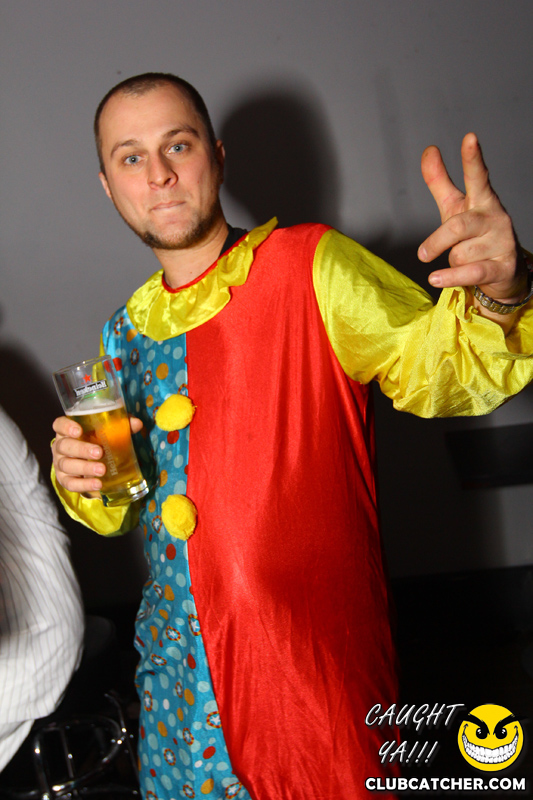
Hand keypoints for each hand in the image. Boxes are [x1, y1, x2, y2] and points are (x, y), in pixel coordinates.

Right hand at [52, 414, 142, 495]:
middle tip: (99, 452)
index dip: (66, 426)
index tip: (78, 430)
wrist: (91, 467)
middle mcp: (61, 446)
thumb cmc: (98, 442)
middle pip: (64, 446)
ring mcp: (60, 464)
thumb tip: (137, 423)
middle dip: (81, 449)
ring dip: (85, 467)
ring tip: (102, 470)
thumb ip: (121, 426)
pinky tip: (97, 484)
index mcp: (68, 431)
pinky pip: (70, 483)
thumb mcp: (108, 433)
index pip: (59, 424)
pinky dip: (84, 485)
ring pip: (67, 465)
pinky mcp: (65, 480)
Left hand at [418, 133, 527, 303]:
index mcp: (482, 200)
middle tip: (422, 254)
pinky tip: (436, 278)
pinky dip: (451, 276)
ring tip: (463, 262)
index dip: (472, 159)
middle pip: (458, 226)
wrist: (504, 272)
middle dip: (437, 241)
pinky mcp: (503, 267)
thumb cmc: (475, 235)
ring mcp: (502, 242)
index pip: (478, 176)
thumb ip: (440, 182)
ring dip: (452, 262)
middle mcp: (495, 217)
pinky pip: (471, 272)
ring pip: (459, 253)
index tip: (470, 138)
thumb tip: (429, 150)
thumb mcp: (455, 208)